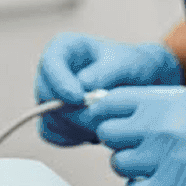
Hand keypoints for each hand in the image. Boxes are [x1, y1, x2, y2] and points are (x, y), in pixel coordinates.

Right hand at [34, 33, 181, 146]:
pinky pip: (52, 134)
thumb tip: (82, 85)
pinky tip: (95, 133)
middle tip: (101, 115)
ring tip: (105, 122)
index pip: (49, 64)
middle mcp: (51, 72)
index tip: (78, 98)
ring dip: (76, 126)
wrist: (139, 84)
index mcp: (63, 48)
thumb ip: (104, 72)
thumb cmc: (132, 66)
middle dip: (72, 110)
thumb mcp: (125, 63)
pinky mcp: (54, 118)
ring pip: (49, 117)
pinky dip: (73, 137)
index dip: (60, 83)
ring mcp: (50, 96)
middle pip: (45, 95)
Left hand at [82, 86, 185, 185]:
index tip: (117, 123)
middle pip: (106, 134)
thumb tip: (107, 106)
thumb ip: (149, 103)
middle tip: (139, 144)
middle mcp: (156, 126)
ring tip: (157, 163)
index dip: (106, 114)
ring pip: (118, 164)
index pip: (106, 103)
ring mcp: (162, 157)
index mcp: (159, 100)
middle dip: (119, 140)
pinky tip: (161, 182)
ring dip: (132, 166)